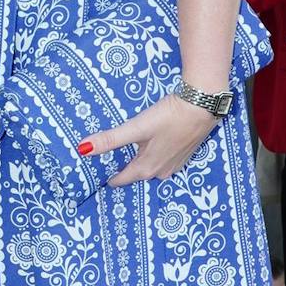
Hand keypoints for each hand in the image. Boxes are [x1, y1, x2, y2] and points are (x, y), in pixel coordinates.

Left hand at [83, 91, 217, 185]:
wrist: (203, 106)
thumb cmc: (169, 117)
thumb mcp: (136, 128)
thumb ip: (110, 139)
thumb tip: (83, 149)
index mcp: (147, 168)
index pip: (122, 179)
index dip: (108, 177)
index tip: (96, 176)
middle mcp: (161, 171)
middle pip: (136, 174)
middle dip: (123, 170)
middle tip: (108, 163)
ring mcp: (175, 163)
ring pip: (151, 168)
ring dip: (140, 163)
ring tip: (127, 154)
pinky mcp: (185, 152)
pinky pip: (164, 161)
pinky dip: (154, 156)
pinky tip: (152, 146)